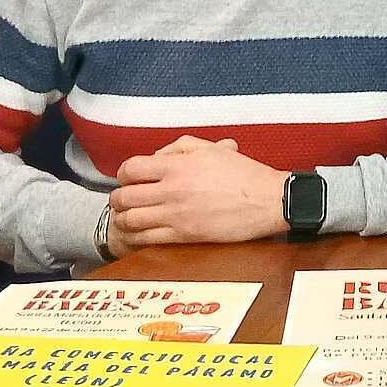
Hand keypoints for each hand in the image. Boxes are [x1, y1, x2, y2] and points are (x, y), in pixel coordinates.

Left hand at [107, 136, 287, 252]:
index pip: (130, 169)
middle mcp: (171, 190)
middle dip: (118, 199)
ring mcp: (176, 215)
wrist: (268, 201)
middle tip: (123, 201)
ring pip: (131, 221)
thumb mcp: (211, 148)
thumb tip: (156, 158)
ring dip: (124, 219)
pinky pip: (148, 239)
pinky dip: (136, 237)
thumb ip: (179, 147)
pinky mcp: (185, 236)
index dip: (123, 174)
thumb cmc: (243, 174)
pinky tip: (140, 234)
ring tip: (129, 218)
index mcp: (177, 166)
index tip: (129, 178)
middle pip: (124, 197)